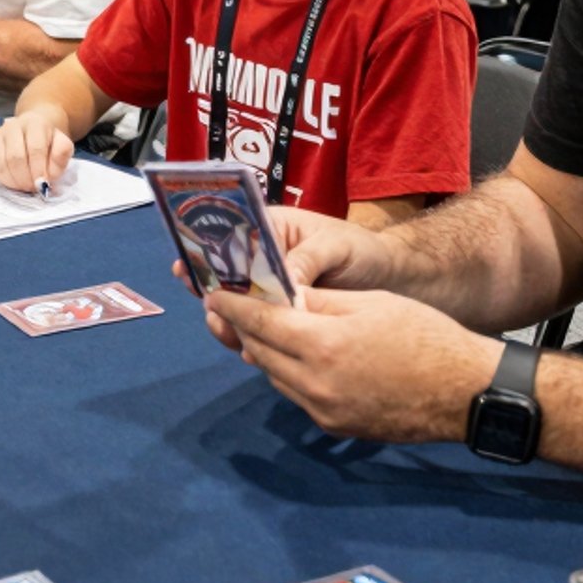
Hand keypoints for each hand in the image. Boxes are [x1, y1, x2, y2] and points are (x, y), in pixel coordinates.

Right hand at [0, 110, 71, 193]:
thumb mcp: (62, 146)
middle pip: (15, 158)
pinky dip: (3, 180)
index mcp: (35, 123)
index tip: (43, 185)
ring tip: (24, 186)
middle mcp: (12, 125)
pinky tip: (13, 181)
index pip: (36, 148)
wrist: (34, 132)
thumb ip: (61, 156)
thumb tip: (49, 175)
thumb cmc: (49, 143)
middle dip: (25, 179)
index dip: (39, 170)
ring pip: (1, 165)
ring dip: (14, 182)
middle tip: (33, 188)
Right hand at [176, 204, 398, 348]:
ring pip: (240, 308)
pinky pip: (261, 329)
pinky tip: (250, 352)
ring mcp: (271, 291)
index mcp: (270, 229)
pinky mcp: (284, 318)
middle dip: (215, 296)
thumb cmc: (362, 249)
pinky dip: (253, 340)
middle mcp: (263, 260)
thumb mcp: (335, 246)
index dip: (208, 256)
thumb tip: (283, 285)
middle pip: (228, 279)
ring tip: (227, 334)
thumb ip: (306, 261)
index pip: (232, 239)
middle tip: (211, 313)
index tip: (190, 272)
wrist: (392, 278)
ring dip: (230, 322)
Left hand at [205, 284, 499, 440]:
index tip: (214, 293)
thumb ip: (319, 301)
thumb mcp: (369, 303)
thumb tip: (282, 296)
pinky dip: (290, 374)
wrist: (463, 392)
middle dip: (244, 328)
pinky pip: (298, 396)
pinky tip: (299, 357)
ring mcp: (323, 411)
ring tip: (264, 328)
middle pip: (261, 351)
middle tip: (231, 307)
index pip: (261, 322)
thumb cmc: (423, 335)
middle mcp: (314, 384)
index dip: (233, 306)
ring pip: (276, 376)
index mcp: (322, 345)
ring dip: (267, 352)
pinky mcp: (334, 427)